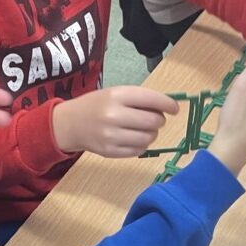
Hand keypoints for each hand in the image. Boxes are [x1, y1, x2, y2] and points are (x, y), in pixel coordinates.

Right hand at [52, 87, 179, 157]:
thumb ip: (139, 99)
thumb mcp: (115, 94)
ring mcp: (111, 136)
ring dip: (152, 134)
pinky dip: (142, 145)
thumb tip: (167, 108)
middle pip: (153, 121)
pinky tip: (134, 138)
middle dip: (160, 120)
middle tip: (155, 120)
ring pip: (148, 138)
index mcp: (116, 95)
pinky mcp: (110, 152)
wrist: (71, 123)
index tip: (175, 108)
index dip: (168, 104)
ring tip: (143, 129)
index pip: (151, 99)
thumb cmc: (97, 105)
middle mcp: (114, 115)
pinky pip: (139, 150)